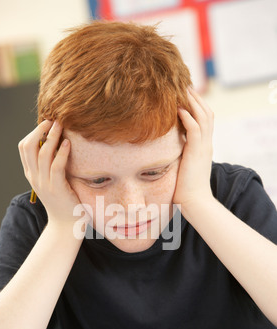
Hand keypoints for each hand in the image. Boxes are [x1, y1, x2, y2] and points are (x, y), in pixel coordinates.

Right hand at [18, 120, 90, 229]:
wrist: (66, 225)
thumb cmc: (64, 201)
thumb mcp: (53, 180)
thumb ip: (51, 165)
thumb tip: (58, 143)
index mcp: (32, 174)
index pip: (24, 148)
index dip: (33, 133)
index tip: (46, 124)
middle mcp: (35, 177)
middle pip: (28, 147)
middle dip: (39, 131)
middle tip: (52, 120)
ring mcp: (44, 183)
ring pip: (42, 154)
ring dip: (51, 137)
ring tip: (61, 126)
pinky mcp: (57, 189)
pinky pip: (56, 167)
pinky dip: (61, 153)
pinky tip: (68, 144)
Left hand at [173, 88, 213, 214]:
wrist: (194, 203)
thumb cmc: (185, 190)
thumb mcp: (181, 168)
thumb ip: (176, 156)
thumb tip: (162, 152)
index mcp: (203, 147)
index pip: (204, 120)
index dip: (196, 106)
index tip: (185, 95)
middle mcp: (206, 145)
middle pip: (206, 113)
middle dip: (196, 98)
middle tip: (184, 85)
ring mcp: (203, 148)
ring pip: (203, 117)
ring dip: (193, 102)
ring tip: (182, 90)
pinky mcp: (197, 153)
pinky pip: (195, 130)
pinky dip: (188, 117)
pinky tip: (179, 108)